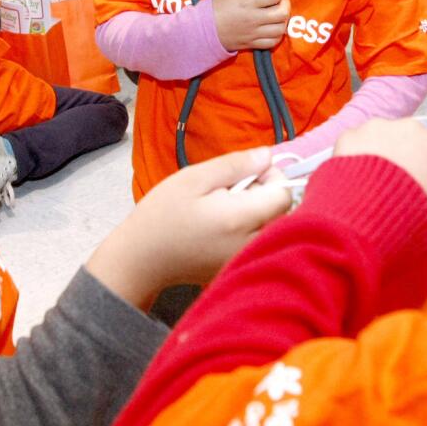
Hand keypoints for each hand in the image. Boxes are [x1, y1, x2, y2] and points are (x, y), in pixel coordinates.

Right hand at [86, 147, 292, 306]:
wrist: (141, 260)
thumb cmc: (162, 215)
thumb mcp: (194, 178)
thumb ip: (235, 165)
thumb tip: (268, 156)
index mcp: (240, 219)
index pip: (284, 195)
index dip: (271, 178)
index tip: (248, 174)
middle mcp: (250, 244)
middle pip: (285, 214)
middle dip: (267, 196)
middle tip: (234, 191)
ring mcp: (246, 261)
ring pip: (276, 229)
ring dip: (261, 214)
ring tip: (229, 210)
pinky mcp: (239, 269)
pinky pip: (262, 244)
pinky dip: (252, 231)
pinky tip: (226, 229)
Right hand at [213, 0, 289, 50]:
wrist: (202, 31)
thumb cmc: (214, 9)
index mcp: (246, 3)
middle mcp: (253, 18)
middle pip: (282, 13)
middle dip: (285, 5)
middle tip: (281, 1)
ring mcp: (254, 33)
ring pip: (280, 29)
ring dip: (283, 21)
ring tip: (278, 15)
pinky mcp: (252, 44)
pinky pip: (272, 42)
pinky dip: (277, 35)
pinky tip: (273, 28)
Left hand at [333, 119, 426, 246]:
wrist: (376, 216)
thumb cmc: (414, 217)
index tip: (419, 192)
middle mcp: (412, 131)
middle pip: (406, 145)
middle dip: (399, 164)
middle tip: (391, 192)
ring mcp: (380, 129)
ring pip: (377, 141)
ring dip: (375, 160)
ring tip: (369, 190)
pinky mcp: (352, 135)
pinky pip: (351, 146)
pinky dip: (349, 162)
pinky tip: (351, 184)